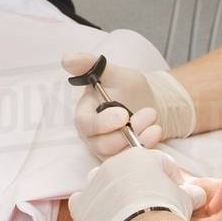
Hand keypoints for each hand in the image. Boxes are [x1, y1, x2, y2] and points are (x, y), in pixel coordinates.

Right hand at [63, 52, 195, 158]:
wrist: (151, 104)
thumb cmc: (128, 89)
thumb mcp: (113, 73)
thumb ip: (90, 65)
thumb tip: (66, 59)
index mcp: (86, 114)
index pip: (86, 125)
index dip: (102, 123)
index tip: (123, 114)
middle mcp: (93, 136)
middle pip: (101, 145)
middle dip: (125, 133)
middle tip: (148, 114)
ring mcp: (109, 150)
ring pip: (118, 155)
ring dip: (138, 139)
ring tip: (154, 121)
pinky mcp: (124, 159)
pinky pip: (133, 161)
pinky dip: (146, 148)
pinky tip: (155, 132)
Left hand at [69, 147, 206, 220]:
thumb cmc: (167, 212)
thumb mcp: (187, 200)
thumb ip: (192, 192)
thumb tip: (197, 193)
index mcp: (140, 156)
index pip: (160, 163)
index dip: (172, 179)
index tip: (178, 195)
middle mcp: (113, 163)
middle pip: (130, 172)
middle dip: (141, 187)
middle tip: (152, 208)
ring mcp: (94, 182)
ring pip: (104, 183)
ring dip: (113, 194)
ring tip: (127, 216)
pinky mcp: (80, 204)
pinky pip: (84, 202)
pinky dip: (93, 210)